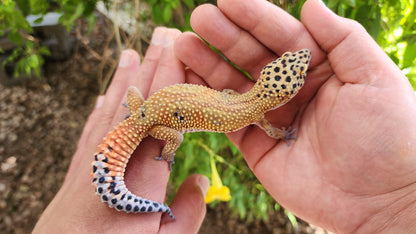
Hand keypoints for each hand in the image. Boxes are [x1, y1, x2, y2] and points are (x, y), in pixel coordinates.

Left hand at [33, 27, 208, 232]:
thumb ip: (187, 214)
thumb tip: (200, 180)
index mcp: (144, 180)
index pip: (164, 119)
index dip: (174, 83)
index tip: (182, 56)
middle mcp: (116, 161)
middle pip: (138, 106)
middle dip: (153, 68)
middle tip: (165, 37)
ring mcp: (93, 162)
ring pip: (112, 111)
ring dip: (124, 79)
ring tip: (132, 52)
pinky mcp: (79, 169)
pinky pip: (92, 128)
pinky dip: (101, 107)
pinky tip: (106, 92)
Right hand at [174, 0, 415, 231]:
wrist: (380, 200)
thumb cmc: (388, 135)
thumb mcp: (375, 77)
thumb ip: (343, 38)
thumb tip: (310, 5)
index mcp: (321, 69)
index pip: (283, 36)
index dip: (255, 18)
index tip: (228, 1)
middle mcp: (293, 90)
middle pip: (253, 57)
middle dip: (225, 37)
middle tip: (199, 18)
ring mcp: (272, 117)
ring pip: (234, 86)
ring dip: (208, 65)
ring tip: (184, 45)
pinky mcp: (256, 145)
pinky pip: (226, 120)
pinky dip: (206, 103)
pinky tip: (187, 83)